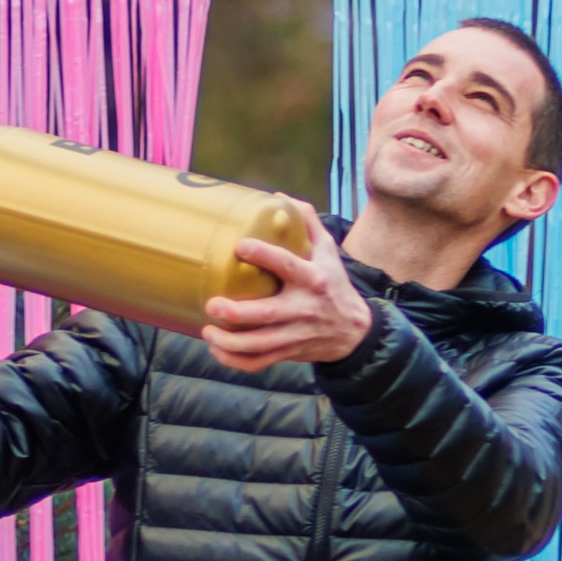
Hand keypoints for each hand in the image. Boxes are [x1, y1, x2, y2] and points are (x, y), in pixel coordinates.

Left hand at [201, 208, 373, 373]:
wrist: (353, 331)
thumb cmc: (334, 284)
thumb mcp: (328, 251)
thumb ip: (306, 222)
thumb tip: (279, 198)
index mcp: (313, 279)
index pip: (287, 265)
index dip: (264, 255)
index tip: (240, 247)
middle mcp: (304, 309)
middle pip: (268, 315)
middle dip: (238, 313)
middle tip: (212, 304)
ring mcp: (295, 334)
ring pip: (260, 345)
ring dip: (230, 343)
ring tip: (207, 332)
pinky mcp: (289, 352)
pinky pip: (259, 362)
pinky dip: (236, 361)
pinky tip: (217, 349)